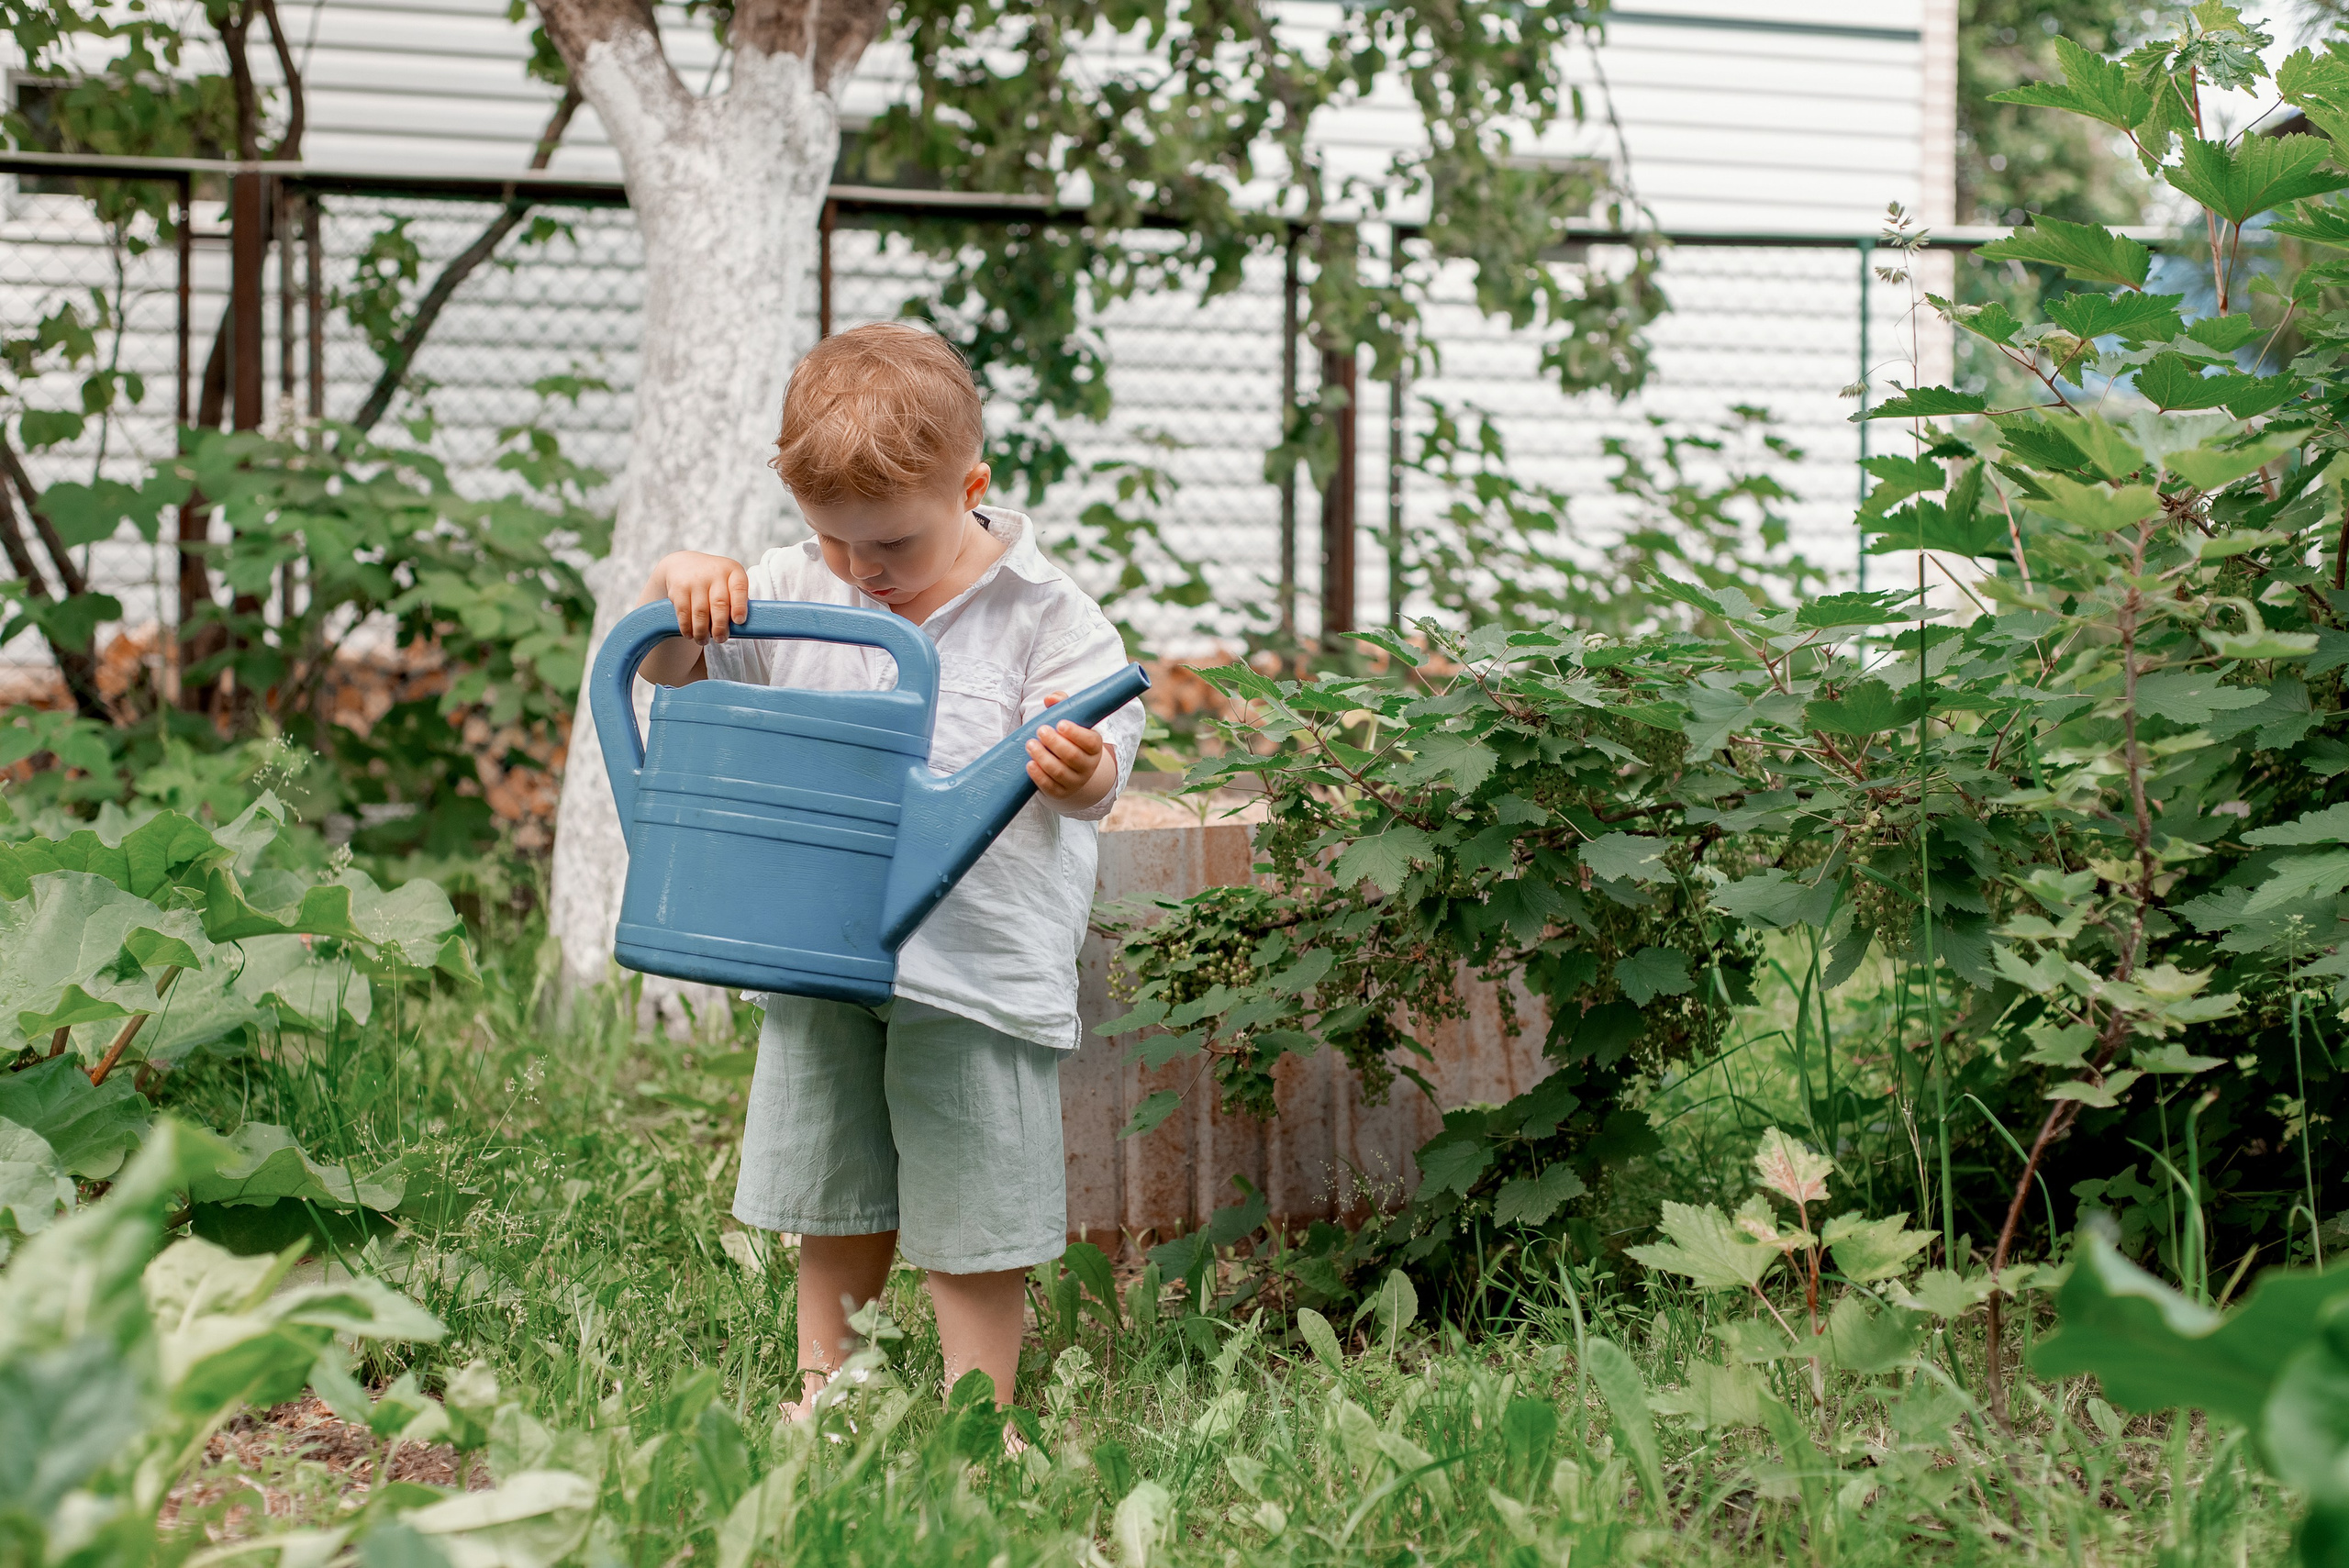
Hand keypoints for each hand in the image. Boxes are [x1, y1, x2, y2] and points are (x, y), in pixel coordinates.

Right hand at [652, 551, 750, 642]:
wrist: (685, 565)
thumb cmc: (715, 581)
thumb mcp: (729, 582)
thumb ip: (736, 600)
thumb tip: (739, 628)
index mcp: (733, 571)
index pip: (739, 588)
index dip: (740, 607)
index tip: (739, 621)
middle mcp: (715, 573)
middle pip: (719, 604)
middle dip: (720, 626)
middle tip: (720, 639)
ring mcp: (695, 580)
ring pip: (700, 612)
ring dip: (702, 631)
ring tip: (703, 640)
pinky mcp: (679, 588)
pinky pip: (683, 613)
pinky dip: (687, 627)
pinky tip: (690, 634)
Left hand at [1025, 691, 1114, 808]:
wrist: (1069, 769)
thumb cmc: (1068, 738)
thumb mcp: (1070, 720)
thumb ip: (1062, 704)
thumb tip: (1050, 699)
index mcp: (1094, 747)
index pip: (1091, 741)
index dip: (1076, 733)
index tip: (1060, 724)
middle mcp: (1088, 766)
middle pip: (1072, 756)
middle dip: (1055, 743)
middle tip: (1040, 730)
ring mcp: (1075, 782)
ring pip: (1059, 772)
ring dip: (1043, 757)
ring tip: (1030, 744)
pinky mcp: (1060, 792)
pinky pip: (1050, 786)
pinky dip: (1038, 776)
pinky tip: (1029, 764)